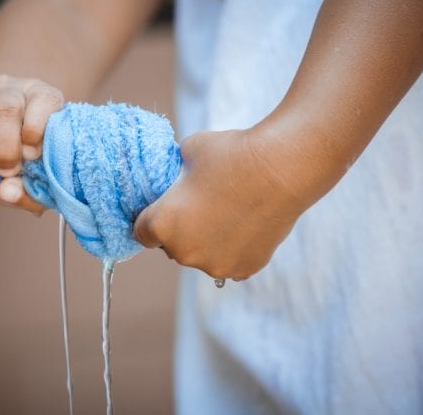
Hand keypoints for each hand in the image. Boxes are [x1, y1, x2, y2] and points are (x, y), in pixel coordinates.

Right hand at [0, 74, 63, 213]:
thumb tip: (6, 190)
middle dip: (5, 148)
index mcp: (42, 98)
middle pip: (5, 108)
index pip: (43, 101)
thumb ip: (30, 189)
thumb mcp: (40, 178)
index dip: (36, 127)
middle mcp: (10, 89)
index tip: (31, 156)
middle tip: (5, 174)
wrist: (2, 147)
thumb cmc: (28, 161)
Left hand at [134, 128, 308, 279]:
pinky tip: (245, 223)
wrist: (281, 168)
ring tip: (228, 212)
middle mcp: (184, 252)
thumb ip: (174, 174)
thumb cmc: (231, 155)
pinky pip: (229, 261)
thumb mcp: (187, 152)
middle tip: (201, 205)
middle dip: (181, 229)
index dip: (151, 217)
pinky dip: (233, 247)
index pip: (141, 231)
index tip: (164, 207)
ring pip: (202, 256)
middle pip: (172, 246)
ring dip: (207, 241)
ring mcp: (215, 265)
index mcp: (163, 225)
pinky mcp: (244, 269)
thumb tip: (177, 178)